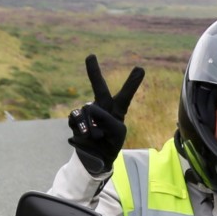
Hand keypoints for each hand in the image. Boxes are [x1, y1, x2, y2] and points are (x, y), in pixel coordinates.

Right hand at [67, 54, 145, 174]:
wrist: (95, 159)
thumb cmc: (111, 145)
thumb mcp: (116, 134)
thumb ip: (106, 118)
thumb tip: (88, 107)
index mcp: (117, 110)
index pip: (125, 96)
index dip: (132, 83)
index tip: (141, 68)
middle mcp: (102, 107)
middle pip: (99, 88)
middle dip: (94, 72)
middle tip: (90, 56)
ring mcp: (87, 112)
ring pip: (88, 111)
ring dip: (92, 127)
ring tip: (97, 137)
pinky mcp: (75, 119)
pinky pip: (76, 117)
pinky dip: (81, 127)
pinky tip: (84, 136)